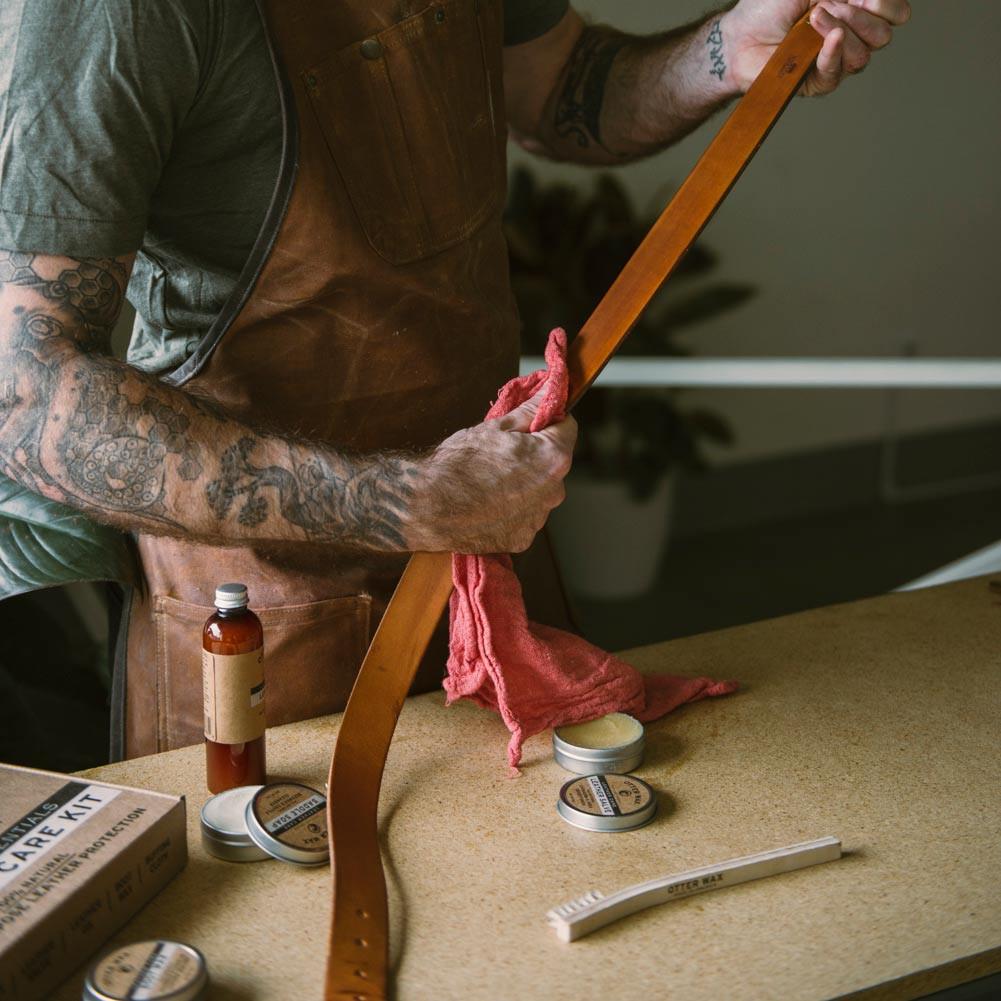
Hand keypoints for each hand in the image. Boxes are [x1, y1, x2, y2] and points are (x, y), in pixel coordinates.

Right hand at [405, 388, 576, 553]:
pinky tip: (487, 504)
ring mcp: (538, 519)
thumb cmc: (457, 462)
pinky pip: (524, 517)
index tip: (528, 425)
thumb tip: (554, 389)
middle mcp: (555, 491)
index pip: (567, 428)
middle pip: (553, 463)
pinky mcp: (522, 539)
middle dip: (535, 456)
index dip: (547, 422)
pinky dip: (511, 511)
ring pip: (539, 492)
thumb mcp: (496, 427)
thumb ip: (532, 409)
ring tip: (489, 482)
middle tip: (500, 454)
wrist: (425, 506)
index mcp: (553, 458)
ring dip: (524, 485)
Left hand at [724, 0, 910, 95]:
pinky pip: (837, 73)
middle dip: (861, 16)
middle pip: (883, 36)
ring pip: (863, 56)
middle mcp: (851, 38)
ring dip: (841, 31)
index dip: (888, 4)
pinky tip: (826, 38)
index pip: (896, 13)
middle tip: (827, 4)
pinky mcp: (816, 83)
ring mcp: (835, 62)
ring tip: (813, 18)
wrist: (739, 36)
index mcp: (856, 11)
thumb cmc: (770, 6)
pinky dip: (833, 53)